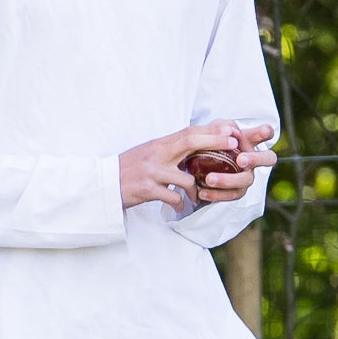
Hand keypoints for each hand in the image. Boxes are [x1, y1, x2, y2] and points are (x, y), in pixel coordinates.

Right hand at [119, 122, 243, 212]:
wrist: (103, 183)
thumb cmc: (130, 168)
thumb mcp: (150, 153)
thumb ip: (171, 149)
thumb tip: (196, 144)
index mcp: (159, 144)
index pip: (188, 131)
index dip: (211, 130)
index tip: (231, 131)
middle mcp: (156, 154)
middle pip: (190, 142)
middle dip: (215, 143)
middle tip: (235, 148)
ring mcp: (152, 172)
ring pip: (186, 178)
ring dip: (197, 190)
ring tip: (197, 197)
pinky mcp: (146, 190)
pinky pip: (172, 197)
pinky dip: (180, 204)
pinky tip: (179, 207)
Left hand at [192, 122, 275, 203]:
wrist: (199, 163)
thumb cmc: (212, 143)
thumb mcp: (214, 131)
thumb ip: (221, 127)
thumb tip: (228, 131)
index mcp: (250, 141)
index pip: (266, 133)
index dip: (267, 132)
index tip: (264, 131)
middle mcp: (253, 160)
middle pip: (268, 158)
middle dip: (256, 158)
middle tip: (240, 160)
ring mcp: (247, 176)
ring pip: (245, 180)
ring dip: (227, 180)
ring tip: (209, 178)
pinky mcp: (237, 191)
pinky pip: (231, 195)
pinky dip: (216, 194)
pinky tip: (202, 192)